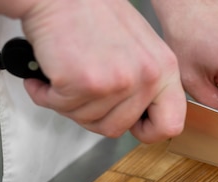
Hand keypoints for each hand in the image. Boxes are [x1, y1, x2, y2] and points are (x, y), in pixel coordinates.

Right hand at [19, 0, 186, 142]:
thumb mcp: (139, 47)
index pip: (170, 124)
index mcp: (165, 69)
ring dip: (68, 104)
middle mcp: (147, 76)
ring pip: (89, 121)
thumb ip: (145, 83)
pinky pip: (62, 108)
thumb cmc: (91, 14)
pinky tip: (48, 76)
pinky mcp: (87, 83)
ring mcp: (118, 82)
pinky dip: (46, 95)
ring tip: (66, 75)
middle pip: (118, 128)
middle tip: (82, 93)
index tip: (132, 125)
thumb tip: (140, 116)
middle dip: (93, 115)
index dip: (147, 131)